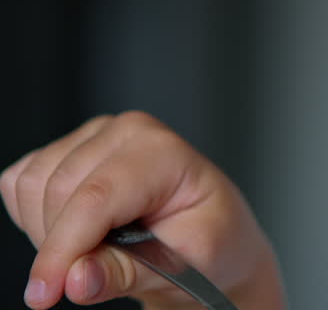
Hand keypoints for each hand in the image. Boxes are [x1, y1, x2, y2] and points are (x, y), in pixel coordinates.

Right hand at [1, 112, 285, 308]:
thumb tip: (76, 279)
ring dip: (48, 233)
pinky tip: (76, 230)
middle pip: (56, 193)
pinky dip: (34, 218)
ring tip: (97, 248)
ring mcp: (92, 137)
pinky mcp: (64, 150)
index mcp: (164, 151)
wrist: (208, 234)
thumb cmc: (208, 242)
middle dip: (61, 248)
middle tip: (95, 273)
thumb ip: (129, 272)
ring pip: (31, 188)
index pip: (96, 198)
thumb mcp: (188, 266)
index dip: (63, 249)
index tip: (45, 293)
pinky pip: (19, 186)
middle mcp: (125, 133)